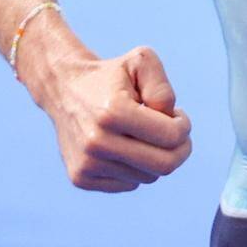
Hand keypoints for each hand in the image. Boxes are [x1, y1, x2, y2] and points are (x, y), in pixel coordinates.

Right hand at [37, 37, 192, 190]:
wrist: (63, 88)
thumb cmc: (110, 75)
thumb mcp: (141, 61)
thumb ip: (163, 89)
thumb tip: (169, 122)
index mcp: (113, 112)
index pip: (172, 137)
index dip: (183, 126)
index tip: (176, 115)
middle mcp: (96, 141)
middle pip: (164, 165)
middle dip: (180, 150)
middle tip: (175, 134)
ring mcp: (86, 163)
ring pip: (148, 177)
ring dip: (153, 157)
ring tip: (139, 134)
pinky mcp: (80, 177)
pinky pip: (129, 184)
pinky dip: (134, 168)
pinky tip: (122, 147)